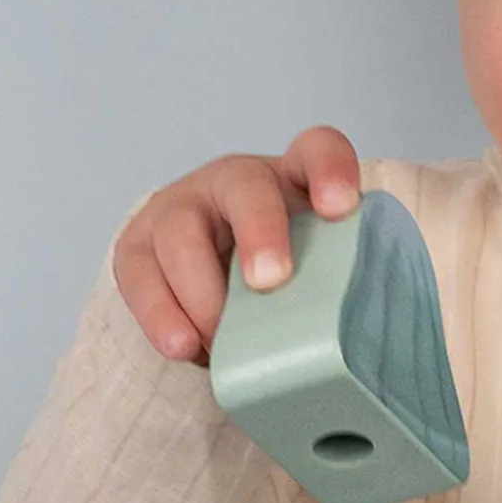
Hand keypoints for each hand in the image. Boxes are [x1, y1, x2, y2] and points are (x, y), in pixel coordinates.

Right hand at [112, 125, 360, 366]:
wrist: (216, 284)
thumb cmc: (283, 278)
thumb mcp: (316, 269)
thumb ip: (337, 286)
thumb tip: (363, 350)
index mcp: (292, 180)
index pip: (317, 152)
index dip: (330, 171)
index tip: (340, 208)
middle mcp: (233, 183)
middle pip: (245, 188)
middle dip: (258, 232)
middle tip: (270, 282)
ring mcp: (180, 210)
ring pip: (181, 233)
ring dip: (202, 291)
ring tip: (220, 341)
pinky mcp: (138, 249)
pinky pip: (139, 275)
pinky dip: (160, 314)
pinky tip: (183, 346)